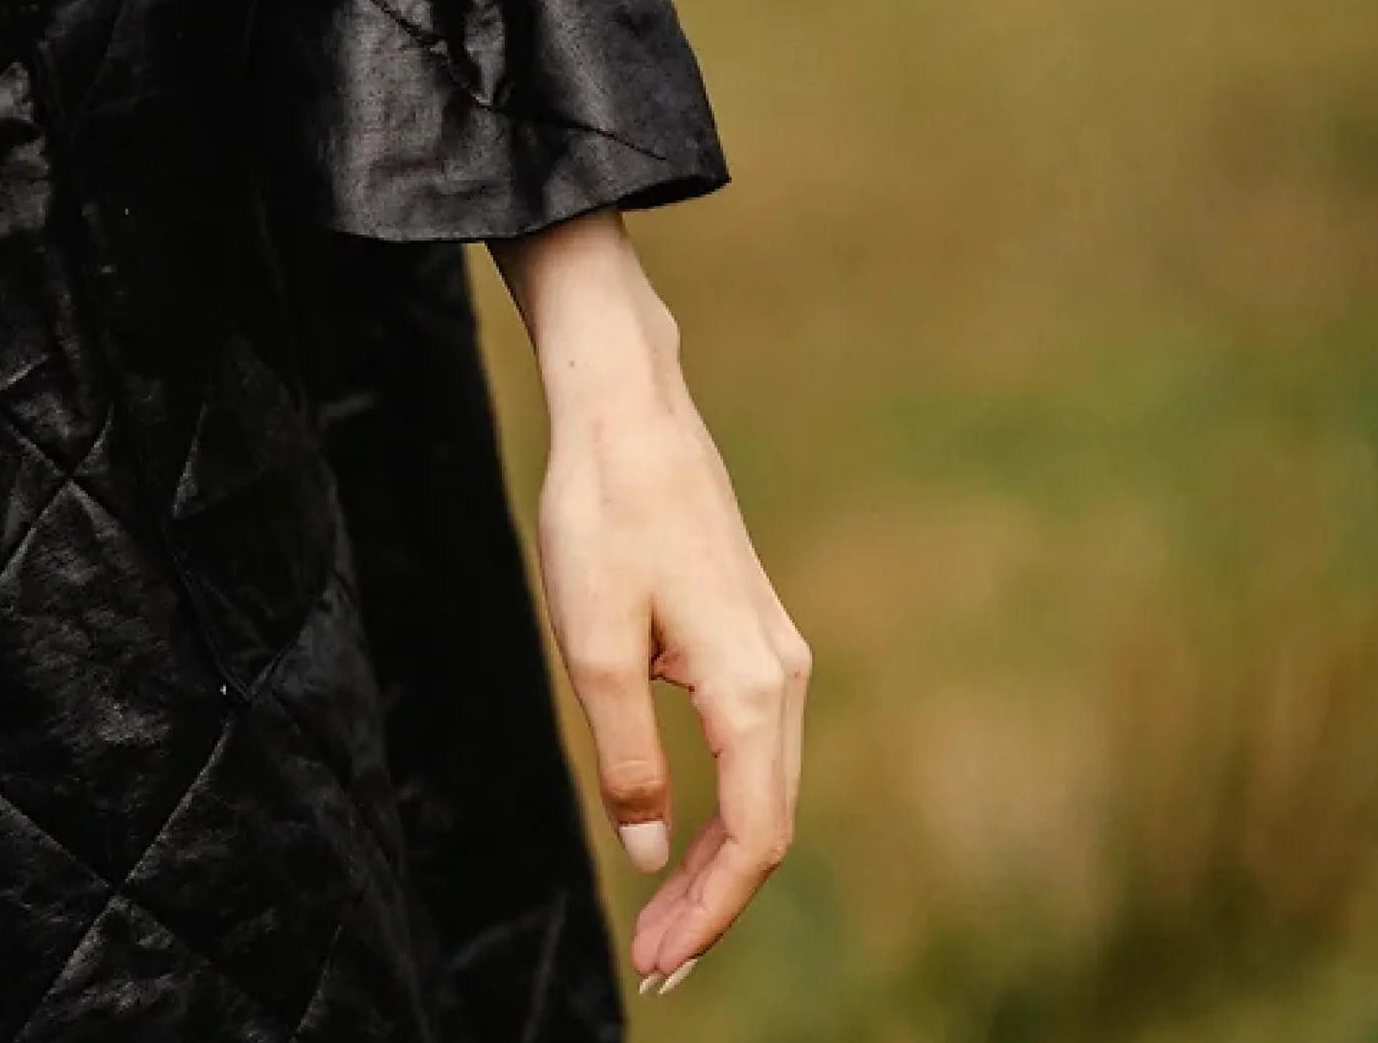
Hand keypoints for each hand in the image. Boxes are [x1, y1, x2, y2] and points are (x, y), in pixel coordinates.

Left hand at [492, 213, 810, 993]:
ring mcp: (775, 645)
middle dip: (715, 902)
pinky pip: (754, 740)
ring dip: (721, 856)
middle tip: (652, 965)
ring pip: (766, 781)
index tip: (658, 968)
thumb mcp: (593, 649)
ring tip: (662, 916)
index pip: (755, 837)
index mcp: (751, 687)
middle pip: (769, 819)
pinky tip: (683, 822)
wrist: (628, 410)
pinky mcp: (751, 625)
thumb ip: (628, 761)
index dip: (711, 916)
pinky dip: (725, 800)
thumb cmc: (604, 519)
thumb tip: (654, 853)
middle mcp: (783, 672)